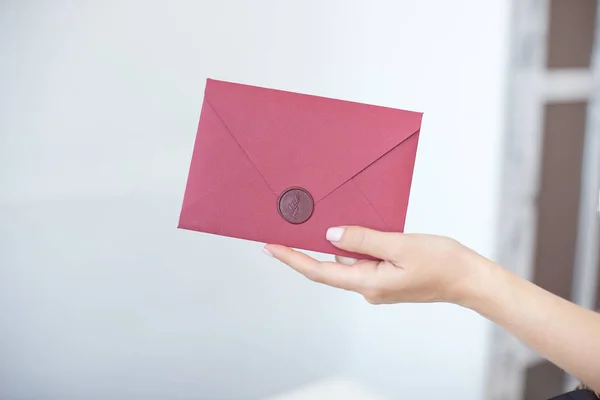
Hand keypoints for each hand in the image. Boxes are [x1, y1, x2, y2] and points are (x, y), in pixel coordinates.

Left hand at [264, 226, 490, 304]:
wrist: (469, 278)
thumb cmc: (441, 262)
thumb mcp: (400, 244)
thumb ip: (363, 239)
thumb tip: (330, 235)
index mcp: (368, 283)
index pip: (319, 272)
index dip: (293, 259)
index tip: (271, 248)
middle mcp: (368, 288)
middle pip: (330, 267)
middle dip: (310, 249)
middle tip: (289, 228)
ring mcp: (378, 285)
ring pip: (348, 262)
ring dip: (338, 245)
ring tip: (328, 222)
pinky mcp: (386, 279)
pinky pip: (363, 261)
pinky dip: (357, 247)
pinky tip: (359, 232)